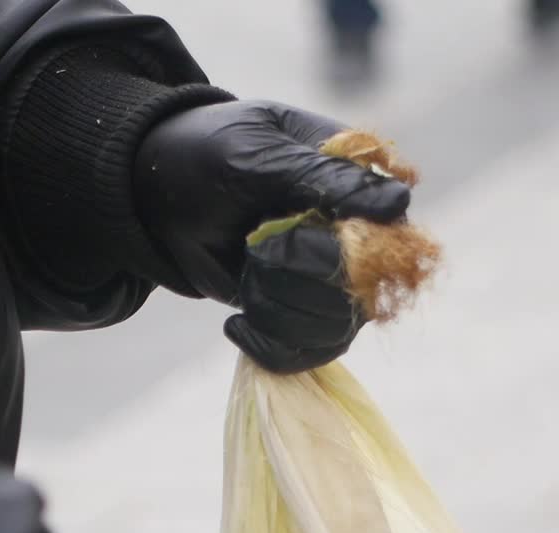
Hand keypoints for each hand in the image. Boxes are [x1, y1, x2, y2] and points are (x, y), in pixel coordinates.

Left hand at [134, 100, 411, 371]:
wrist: (158, 193)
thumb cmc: (210, 155)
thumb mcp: (258, 154)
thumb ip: (323, 177)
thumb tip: (399, 201)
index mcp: (358, 183)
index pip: (387, 232)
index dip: (344, 247)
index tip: (291, 229)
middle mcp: (356, 237)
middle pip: (360, 289)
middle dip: (296, 272)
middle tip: (254, 244)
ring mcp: (331, 281)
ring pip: (335, 327)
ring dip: (277, 308)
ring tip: (244, 275)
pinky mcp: (299, 313)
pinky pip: (307, 353)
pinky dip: (268, 345)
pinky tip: (235, 323)